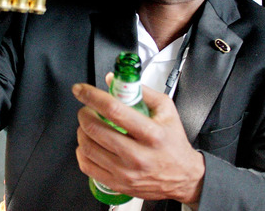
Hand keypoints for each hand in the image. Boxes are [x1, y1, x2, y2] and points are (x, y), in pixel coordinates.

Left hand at [73, 74, 204, 205]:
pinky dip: (81, 151)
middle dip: (84, 114)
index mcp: (151, 133)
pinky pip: (87, 166)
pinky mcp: (118, 184)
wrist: (183, 176)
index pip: (114, 110)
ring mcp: (126, 172)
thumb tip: (113, 80)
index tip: (81, 90)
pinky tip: (89, 144)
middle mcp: (137, 155)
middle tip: (86, 109)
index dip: (92, 97)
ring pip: (87, 148)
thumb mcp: (166, 110)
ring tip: (88, 125)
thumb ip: (141, 91)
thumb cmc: (173, 142)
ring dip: (81, 131)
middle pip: (95, 129)